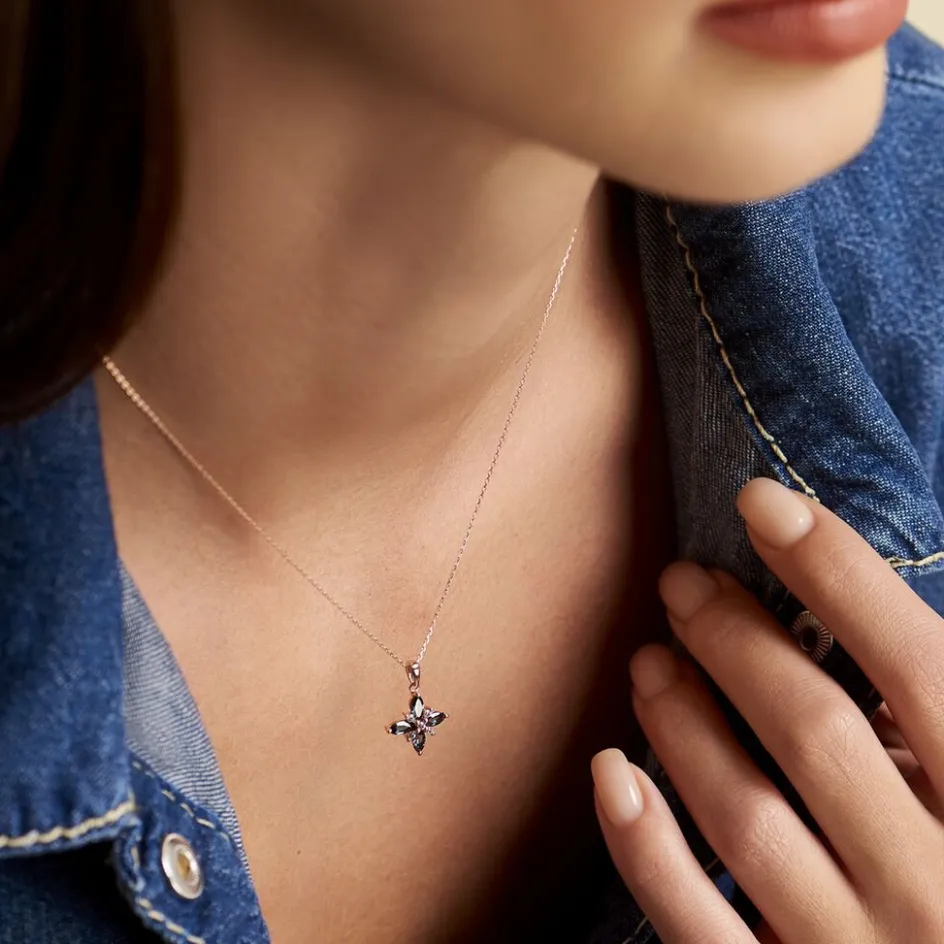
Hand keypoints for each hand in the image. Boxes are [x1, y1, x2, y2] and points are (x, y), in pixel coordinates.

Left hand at [591, 476, 943, 943]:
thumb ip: (936, 718)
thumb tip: (846, 611)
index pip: (916, 665)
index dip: (839, 571)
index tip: (761, 501)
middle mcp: (938, 885)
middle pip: (814, 731)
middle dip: (737, 640)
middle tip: (682, 583)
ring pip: (748, 819)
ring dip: (684, 724)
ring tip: (647, 661)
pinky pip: (702, 930)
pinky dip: (646, 848)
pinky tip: (610, 772)